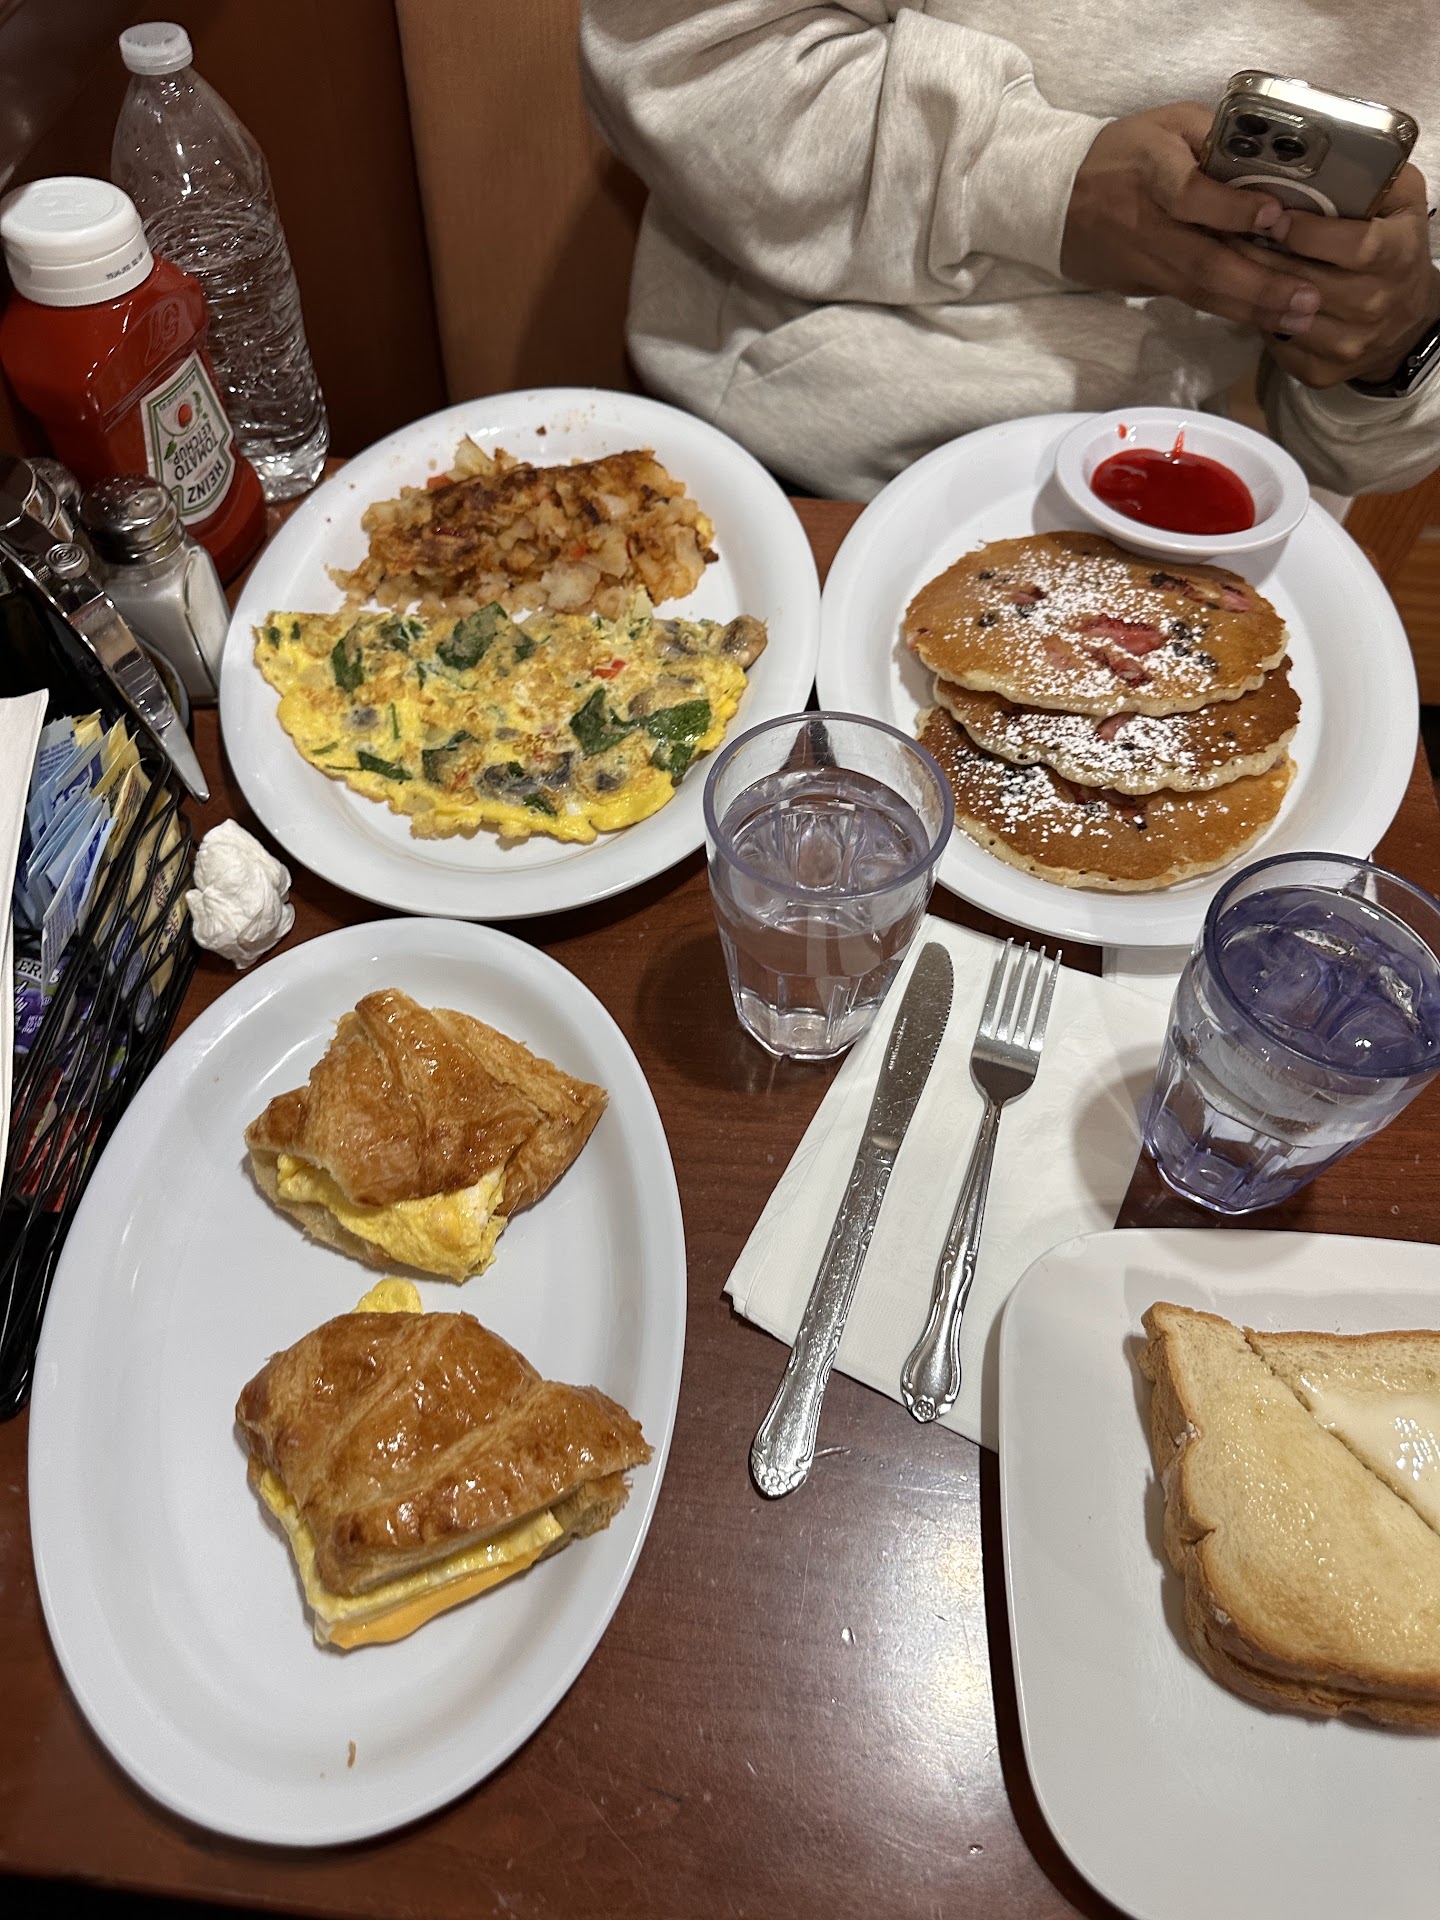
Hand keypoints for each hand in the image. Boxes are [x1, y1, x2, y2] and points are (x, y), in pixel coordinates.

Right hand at [1062, 104, 1322, 334]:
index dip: (1230, 210)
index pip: (1189, 195)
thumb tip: (1270, 155)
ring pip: (1202, 290)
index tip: (1274, 215)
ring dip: (1253, 308)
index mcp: (1152, 171)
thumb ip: (1214, 133)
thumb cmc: (1122, 153)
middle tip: (1308, 297)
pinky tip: (1270, 319)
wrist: (1054, 200)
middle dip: (1259, 282)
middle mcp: (1147, 224)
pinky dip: (1233, 310)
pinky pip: (1194, 298)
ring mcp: (1145, 261)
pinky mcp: (1145, 284)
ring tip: (1299, 317)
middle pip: (1204, 261)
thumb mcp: (1166, 122)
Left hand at [1246, 166, 1439, 386]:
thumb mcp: (1401, 202)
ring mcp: (1349, 345)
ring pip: (1287, 318)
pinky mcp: (1323, 372)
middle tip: (1228, 235)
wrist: (1406, 319)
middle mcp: (1377, 305)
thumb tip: (1334, 148)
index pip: (1355, 246)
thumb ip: (1378, 175)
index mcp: (1398, 255)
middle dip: (1264, 258)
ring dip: (1253, 290)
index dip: (1310, 233)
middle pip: (1309, 284)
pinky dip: (1259, 322)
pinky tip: (1246, 298)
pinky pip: (1279, 347)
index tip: (1274, 217)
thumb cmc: (1395, 245)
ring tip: (1227, 263)